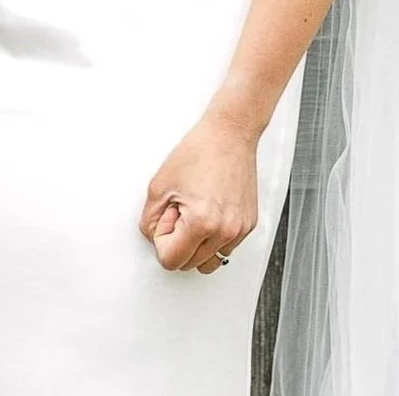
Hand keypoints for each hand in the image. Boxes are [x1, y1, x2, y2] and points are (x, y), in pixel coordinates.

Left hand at [140, 116, 260, 273]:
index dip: (162, 241)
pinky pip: (225, 248)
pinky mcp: (248, 225)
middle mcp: (224, 231)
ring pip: (209, 261)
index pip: (171, 261)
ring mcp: (239, 230)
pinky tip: (209, 212)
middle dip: (178, 242)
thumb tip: (153, 237)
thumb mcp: (159, 185)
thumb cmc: (199, 152)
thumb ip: (150, 219)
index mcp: (201, 223)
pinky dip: (213, 237)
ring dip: (197, 244)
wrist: (229, 135)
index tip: (166, 218)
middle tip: (178, 212)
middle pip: (189, 264)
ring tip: (194, 214)